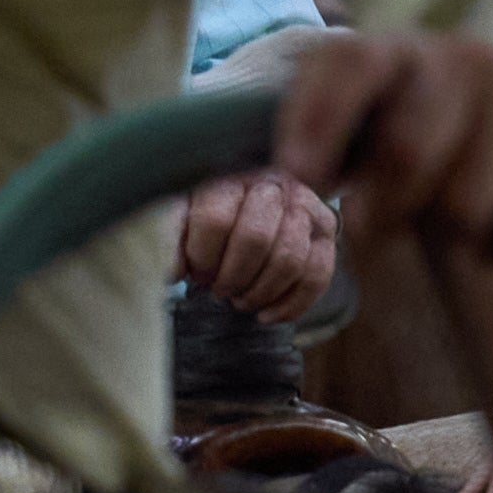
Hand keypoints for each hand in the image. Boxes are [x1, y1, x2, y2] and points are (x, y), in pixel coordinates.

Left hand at [175, 166, 341, 321]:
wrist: (242, 210)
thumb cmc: (202, 220)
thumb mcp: (176, 220)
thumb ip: (167, 237)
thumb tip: (172, 269)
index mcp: (228, 178)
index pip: (216, 220)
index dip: (203, 257)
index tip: (195, 273)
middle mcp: (272, 186)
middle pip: (256, 239)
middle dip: (233, 276)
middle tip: (219, 290)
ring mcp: (305, 208)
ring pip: (290, 260)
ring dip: (261, 292)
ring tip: (239, 301)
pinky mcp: (326, 233)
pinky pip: (317, 276)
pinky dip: (291, 304)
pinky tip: (266, 315)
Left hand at [264, 32, 492, 245]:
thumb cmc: (444, 147)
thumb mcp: (382, 137)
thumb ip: (332, 155)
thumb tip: (268, 187)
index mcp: (396, 55)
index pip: (346, 63)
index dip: (315, 120)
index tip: (303, 179)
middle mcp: (463, 60)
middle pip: (407, 150)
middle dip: (386, 208)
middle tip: (379, 227)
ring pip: (467, 201)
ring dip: (455, 235)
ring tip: (459, 219)